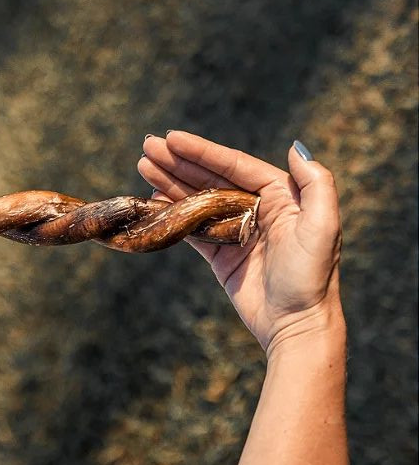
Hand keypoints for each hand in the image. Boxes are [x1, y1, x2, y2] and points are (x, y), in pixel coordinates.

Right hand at [138, 131, 342, 357]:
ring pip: (196, 199)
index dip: (201, 150)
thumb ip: (315, 182)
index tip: (172, 139)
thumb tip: (294, 147)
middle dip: (177, 161)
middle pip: (209, 177)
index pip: (233, 165)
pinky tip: (152, 199)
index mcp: (281, 194)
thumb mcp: (322, 226)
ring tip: (143, 166)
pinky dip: (171, 213)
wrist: (296, 325)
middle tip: (147, 147)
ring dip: (169, 182)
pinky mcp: (220, 254)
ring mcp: (236, 230)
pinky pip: (191, 227)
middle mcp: (257, 207)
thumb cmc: (312, 276)